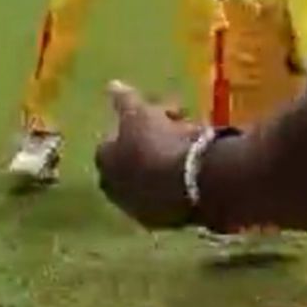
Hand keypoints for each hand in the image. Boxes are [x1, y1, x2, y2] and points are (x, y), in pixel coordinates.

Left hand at [95, 81, 201, 229]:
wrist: (194, 182)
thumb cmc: (158, 142)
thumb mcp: (140, 113)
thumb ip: (124, 100)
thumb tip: (112, 85)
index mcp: (103, 162)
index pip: (115, 137)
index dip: (139, 122)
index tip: (163, 112)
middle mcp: (116, 190)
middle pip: (135, 160)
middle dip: (155, 141)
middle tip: (182, 124)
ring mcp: (142, 208)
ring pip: (156, 177)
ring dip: (171, 160)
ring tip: (196, 143)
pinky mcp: (169, 222)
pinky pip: (175, 192)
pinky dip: (184, 178)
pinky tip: (202, 166)